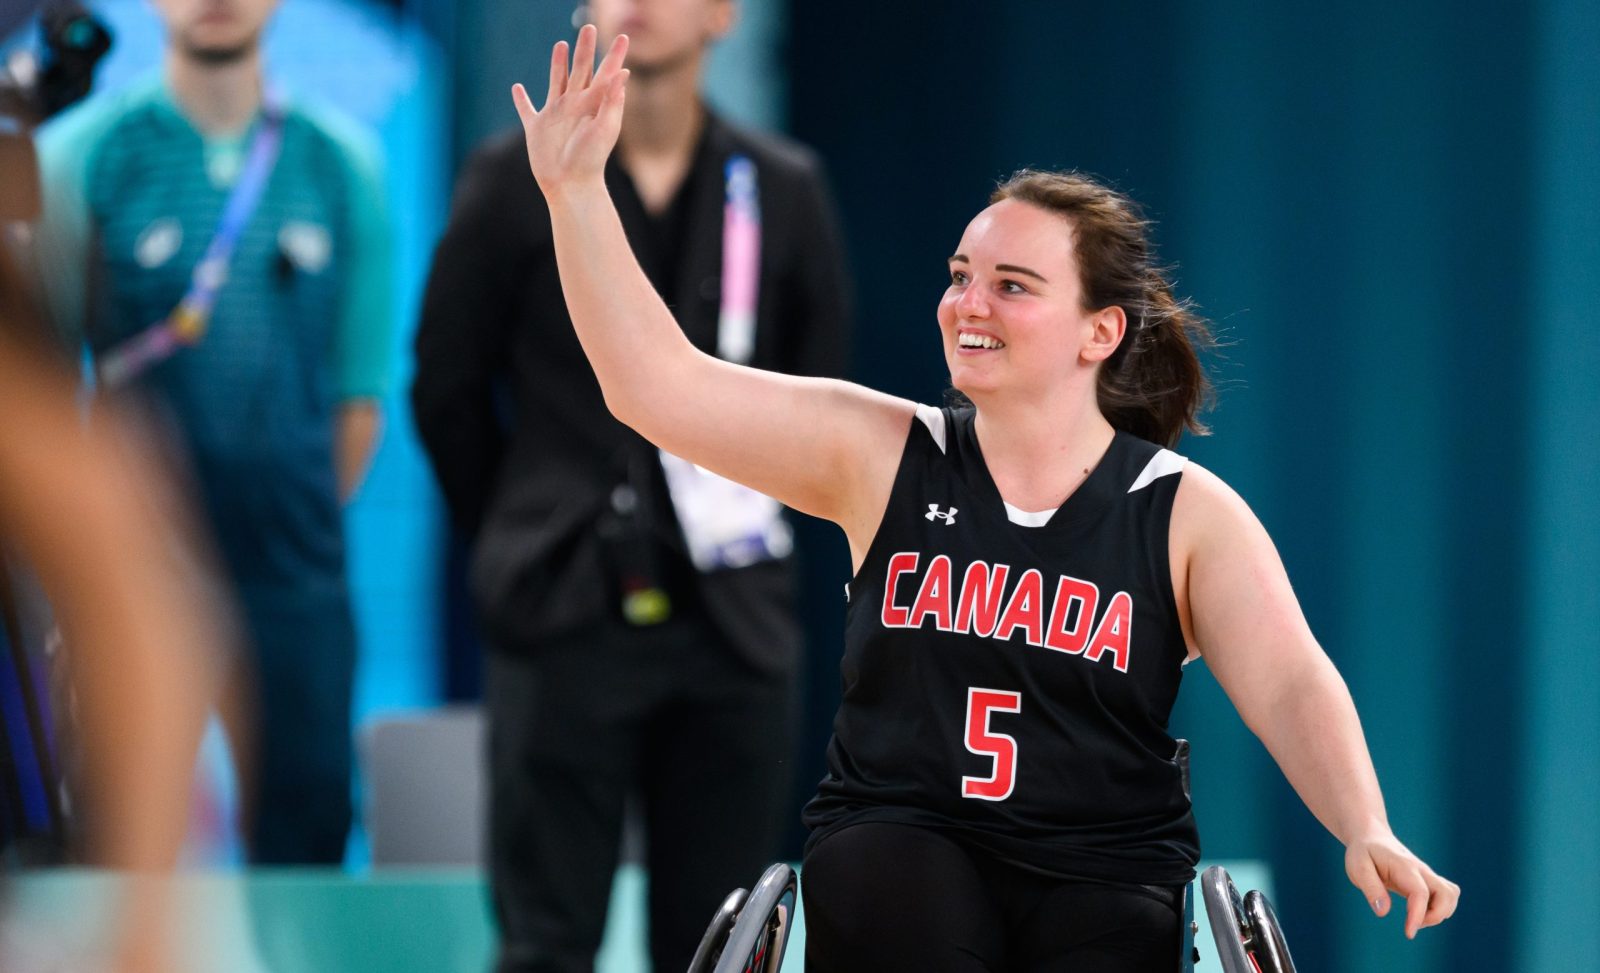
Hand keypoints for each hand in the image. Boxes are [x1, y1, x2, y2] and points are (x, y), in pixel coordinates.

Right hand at [512, 25, 629, 198]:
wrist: (571, 185)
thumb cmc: (591, 160)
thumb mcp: (605, 128)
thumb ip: (612, 100)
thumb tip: (622, 72)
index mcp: (593, 104)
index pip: (606, 73)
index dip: (614, 55)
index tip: (624, 36)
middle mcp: (575, 105)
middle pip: (580, 69)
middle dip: (585, 48)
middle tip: (589, 27)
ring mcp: (555, 115)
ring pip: (556, 81)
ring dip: (557, 64)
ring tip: (560, 45)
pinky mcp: (536, 128)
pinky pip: (526, 110)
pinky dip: (521, 100)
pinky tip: (517, 88)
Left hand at [1344, 830, 1459, 937]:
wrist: (1371, 836)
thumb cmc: (1363, 852)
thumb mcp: (1357, 867)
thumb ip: (1371, 888)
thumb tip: (1383, 912)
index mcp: (1404, 867)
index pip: (1421, 893)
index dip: (1419, 915)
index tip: (1409, 934)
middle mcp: (1421, 870)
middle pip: (1447, 893)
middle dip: (1436, 916)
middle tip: (1412, 924)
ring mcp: (1427, 874)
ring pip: (1451, 895)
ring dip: (1440, 913)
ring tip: (1415, 919)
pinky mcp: (1428, 880)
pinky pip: (1446, 895)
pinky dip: (1440, 908)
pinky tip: (1419, 912)